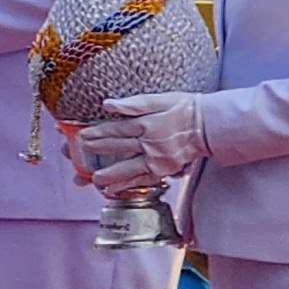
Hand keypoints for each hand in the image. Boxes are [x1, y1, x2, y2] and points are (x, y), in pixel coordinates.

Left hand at [78, 89, 205, 186]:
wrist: (211, 125)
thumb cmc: (187, 108)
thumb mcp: (161, 99)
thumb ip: (134, 103)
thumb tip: (108, 104)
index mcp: (148, 124)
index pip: (117, 129)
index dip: (97, 133)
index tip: (81, 135)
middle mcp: (151, 143)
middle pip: (118, 148)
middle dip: (96, 151)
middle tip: (77, 154)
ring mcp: (159, 158)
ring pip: (129, 168)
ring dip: (110, 174)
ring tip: (94, 179)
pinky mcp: (165, 169)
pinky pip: (143, 179)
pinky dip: (128, 185)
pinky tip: (113, 189)